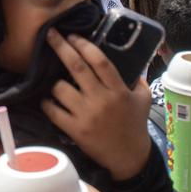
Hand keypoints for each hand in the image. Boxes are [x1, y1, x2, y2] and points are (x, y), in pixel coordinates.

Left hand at [41, 30, 151, 180]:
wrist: (129, 157)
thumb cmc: (135, 124)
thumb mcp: (143, 98)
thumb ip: (137, 78)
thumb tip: (132, 58)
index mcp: (118, 90)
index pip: (99, 61)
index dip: (84, 45)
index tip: (73, 35)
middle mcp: (101, 99)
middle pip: (76, 67)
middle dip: (61, 47)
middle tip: (50, 34)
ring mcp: (86, 115)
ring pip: (60, 88)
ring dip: (54, 82)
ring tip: (55, 81)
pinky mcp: (75, 130)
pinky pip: (53, 111)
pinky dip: (47, 103)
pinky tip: (48, 100)